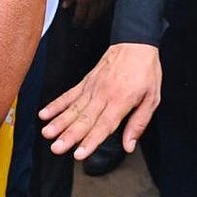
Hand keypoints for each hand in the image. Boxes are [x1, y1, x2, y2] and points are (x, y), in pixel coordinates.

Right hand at [39, 43, 161, 157]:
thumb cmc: (145, 70)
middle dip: (68, 135)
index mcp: (120, 101)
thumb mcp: (152, 98)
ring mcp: (92, 87)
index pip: (103, 126)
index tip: (78, 154)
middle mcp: (103, 95)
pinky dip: (56, 104)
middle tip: (56, 148)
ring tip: (47, 133)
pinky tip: (45, 113)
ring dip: (59, 122)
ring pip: (73, 108)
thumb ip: (139, 123)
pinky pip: (69, 95)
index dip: (90, 141)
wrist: (136, 42)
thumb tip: (129, 145)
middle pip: (84, 119)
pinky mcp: (86, 81)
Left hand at [61, 0, 110, 27]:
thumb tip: (66, 5)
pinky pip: (107, 5)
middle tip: (84, 25)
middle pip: (91, 17)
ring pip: (100, 12)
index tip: (76, 24)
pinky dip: (103, 9)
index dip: (77, 22)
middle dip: (87, 22)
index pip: (80, 16)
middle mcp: (95, 0)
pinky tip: (101, 9)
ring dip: (95, 17)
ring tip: (92, 19)